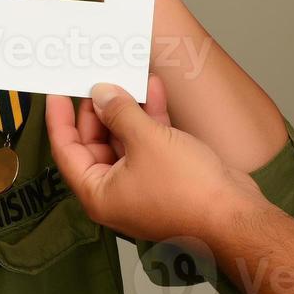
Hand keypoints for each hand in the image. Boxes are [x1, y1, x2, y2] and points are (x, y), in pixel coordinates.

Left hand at [46, 75, 264, 244]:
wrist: (236, 217)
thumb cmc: (189, 193)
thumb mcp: (146, 141)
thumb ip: (119, 113)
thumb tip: (101, 95)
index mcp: (98, 193)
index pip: (66, 151)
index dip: (59, 120)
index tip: (56, 94)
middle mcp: (117, 191)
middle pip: (95, 142)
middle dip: (99, 109)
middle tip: (98, 79)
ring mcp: (142, 183)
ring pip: (125, 139)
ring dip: (127, 108)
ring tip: (125, 77)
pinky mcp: (167, 176)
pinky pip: (150, 142)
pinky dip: (150, 117)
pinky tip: (153, 89)